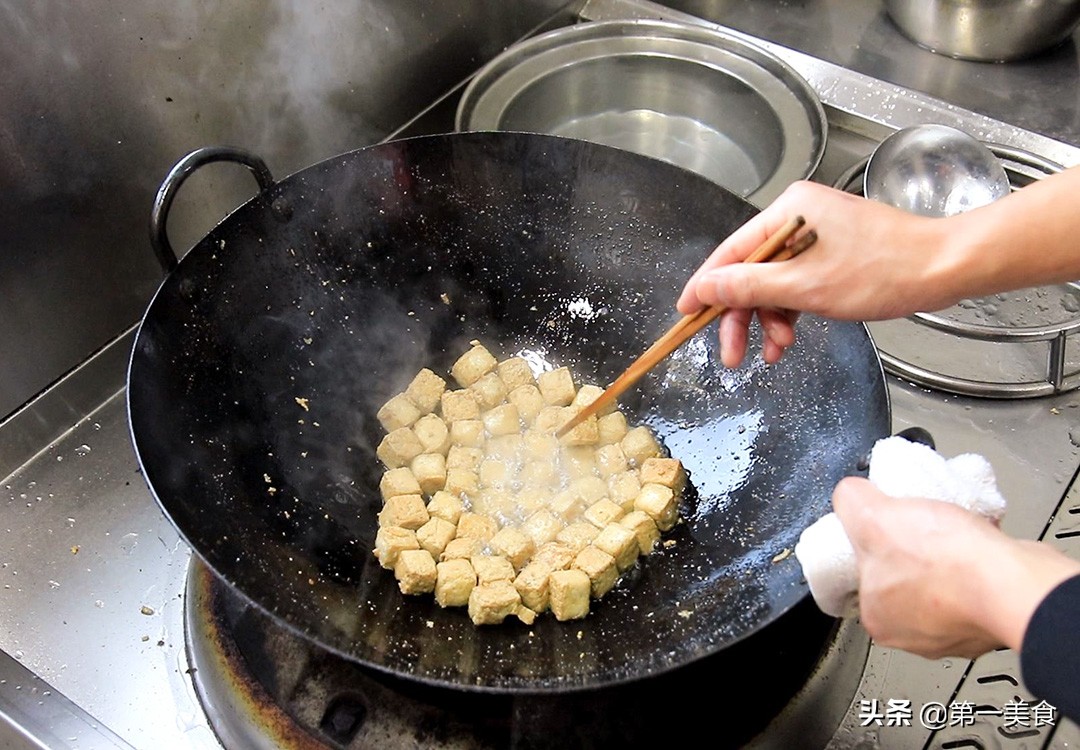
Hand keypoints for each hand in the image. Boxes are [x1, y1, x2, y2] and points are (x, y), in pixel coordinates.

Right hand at [676, 181, 956, 367]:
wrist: (946, 268)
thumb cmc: (885, 271)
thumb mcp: (807, 286)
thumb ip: (749, 288)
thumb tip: (705, 288)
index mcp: (788, 210)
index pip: (730, 252)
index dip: (706, 286)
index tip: (686, 314)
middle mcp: (798, 217)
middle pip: (750, 271)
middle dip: (741, 316)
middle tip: (731, 355)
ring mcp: (816, 236)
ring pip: (772, 283)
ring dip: (768, 320)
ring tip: (774, 351)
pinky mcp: (832, 254)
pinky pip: (795, 285)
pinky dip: (789, 313)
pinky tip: (786, 340)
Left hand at [832, 477, 1079, 659]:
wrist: (1014, 581)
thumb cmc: (946, 565)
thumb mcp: (872, 516)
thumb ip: (851, 502)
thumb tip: (849, 493)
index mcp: (878, 618)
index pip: (859, 576)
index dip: (868, 544)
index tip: (881, 525)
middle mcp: (916, 632)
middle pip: (899, 574)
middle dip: (908, 545)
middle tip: (917, 524)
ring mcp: (957, 627)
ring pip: (938, 576)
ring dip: (943, 549)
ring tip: (948, 526)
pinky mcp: (990, 613)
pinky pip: (973, 577)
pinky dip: (974, 555)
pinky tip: (974, 536)